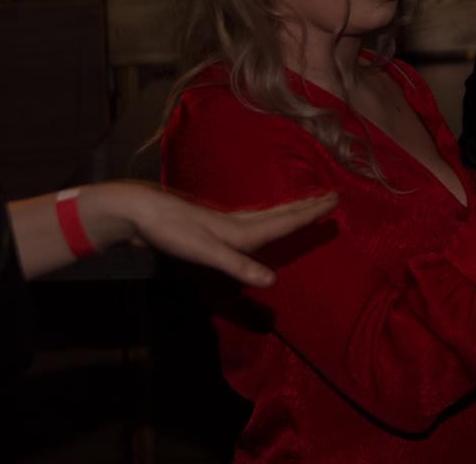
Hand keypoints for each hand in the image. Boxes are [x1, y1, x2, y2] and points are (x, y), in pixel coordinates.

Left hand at [82, 181, 337, 286]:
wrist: (139, 212)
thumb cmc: (171, 231)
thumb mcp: (204, 252)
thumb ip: (238, 266)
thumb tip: (273, 281)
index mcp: (241, 231)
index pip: (285, 222)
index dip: (310, 213)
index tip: (336, 198)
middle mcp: (238, 224)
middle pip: (281, 214)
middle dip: (307, 207)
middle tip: (332, 196)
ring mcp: (224, 223)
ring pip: (267, 215)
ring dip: (291, 210)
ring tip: (307, 205)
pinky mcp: (212, 227)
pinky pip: (253, 221)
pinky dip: (269, 219)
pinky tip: (261, 224)